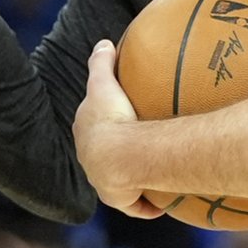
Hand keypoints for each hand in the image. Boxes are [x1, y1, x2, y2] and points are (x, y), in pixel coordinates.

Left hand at [73, 40, 161, 218]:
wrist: (117, 155)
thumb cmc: (109, 116)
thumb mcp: (103, 82)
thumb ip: (101, 61)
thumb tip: (104, 42)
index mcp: (86, 135)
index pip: (91, 127)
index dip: (102, 123)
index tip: (116, 119)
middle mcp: (91, 162)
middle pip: (105, 157)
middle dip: (117, 154)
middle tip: (137, 147)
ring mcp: (106, 183)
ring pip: (122, 182)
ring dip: (134, 181)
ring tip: (152, 175)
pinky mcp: (122, 200)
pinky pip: (139, 205)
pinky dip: (149, 205)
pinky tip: (161, 204)